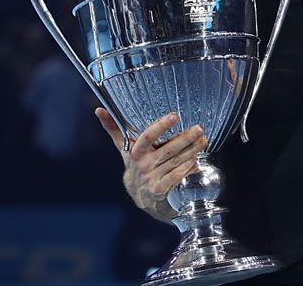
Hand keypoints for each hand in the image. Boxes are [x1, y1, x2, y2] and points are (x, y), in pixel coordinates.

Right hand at [95, 108, 206, 222]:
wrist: (140, 194)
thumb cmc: (136, 164)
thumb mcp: (124, 147)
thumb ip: (114, 128)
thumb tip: (98, 109)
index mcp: (135, 151)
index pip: (147, 136)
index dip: (160, 126)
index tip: (174, 116)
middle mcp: (143, 165)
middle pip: (167, 149)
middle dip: (185, 138)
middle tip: (199, 129)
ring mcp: (152, 178)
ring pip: (175, 162)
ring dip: (191, 151)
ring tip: (204, 140)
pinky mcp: (160, 189)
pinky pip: (177, 176)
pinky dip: (188, 168)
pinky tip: (197, 159)